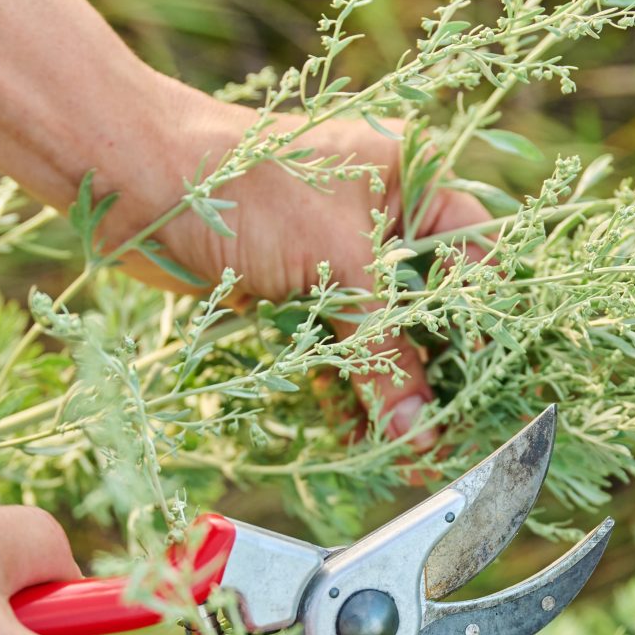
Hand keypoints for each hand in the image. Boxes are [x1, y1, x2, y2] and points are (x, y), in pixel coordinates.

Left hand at [113, 98, 493, 443]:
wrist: (139, 182)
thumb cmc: (249, 188)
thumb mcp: (339, 262)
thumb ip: (385, 348)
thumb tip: (422, 428)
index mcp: (411, 179)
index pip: (473, 255)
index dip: (485, 321)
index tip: (496, 385)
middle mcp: (381, 217)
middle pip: (430, 307)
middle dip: (440, 372)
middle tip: (457, 434)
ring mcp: (335, 258)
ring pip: (382, 337)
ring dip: (395, 393)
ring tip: (414, 455)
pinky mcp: (294, 294)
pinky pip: (338, 351)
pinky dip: (350, 392)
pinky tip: (366, 438)